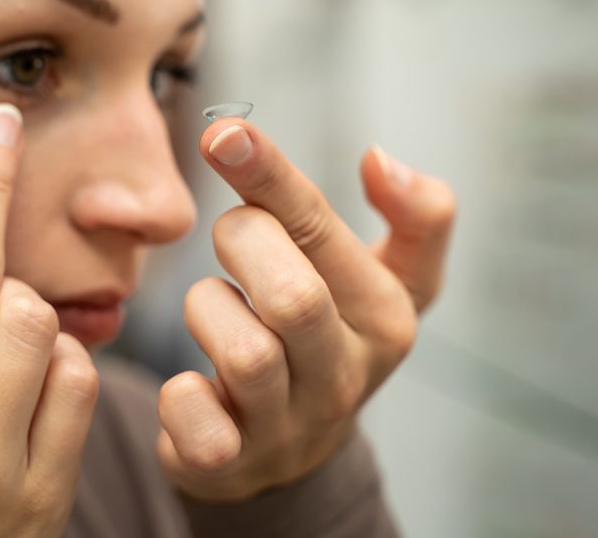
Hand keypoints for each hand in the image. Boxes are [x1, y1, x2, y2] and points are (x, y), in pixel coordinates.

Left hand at [157, 120, 456, 501]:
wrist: (294, 453)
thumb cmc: (330, 340)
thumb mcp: (390, 282)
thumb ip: (417, 218)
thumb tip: (380, 160)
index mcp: (386, 318)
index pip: (324, 233)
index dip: (269, 175)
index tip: (223, 133)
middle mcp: (346, 376)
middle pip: (293, 297)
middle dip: (242, 241)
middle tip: (232, 234)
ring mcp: (290, 427)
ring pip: (244, 355)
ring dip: (208, 308)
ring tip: (216, 308)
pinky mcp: (231, 465)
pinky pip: (198, 428)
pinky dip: (180, 397)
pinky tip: (192, 383)